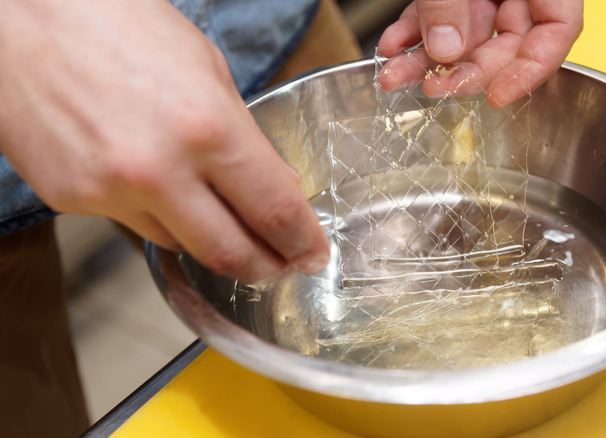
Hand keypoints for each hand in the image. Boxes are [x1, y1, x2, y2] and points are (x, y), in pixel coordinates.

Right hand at [0, 0, 329, 280]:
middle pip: (231, 254)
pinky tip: (158, 186)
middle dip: (265, 266)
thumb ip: (243, 137)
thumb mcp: (206, 68)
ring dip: (211, 241)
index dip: (303, 242)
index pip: (275, 211)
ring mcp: (108, 191)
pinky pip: (135, 225)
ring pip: (182, 245)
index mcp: (206, 126)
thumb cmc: (112, 21)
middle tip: (280, 265)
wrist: (15, 13)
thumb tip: (274, 188)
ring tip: (221, 218)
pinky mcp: (71, 199)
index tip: (312, 253)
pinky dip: (160, 216)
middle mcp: (158, 170)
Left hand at [377, 0, 582, 106]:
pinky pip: (436, 15)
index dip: (531, 69)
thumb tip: (446, 48)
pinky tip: (391, 46)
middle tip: (432, 87)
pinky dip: (412, 32)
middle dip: (463, 70)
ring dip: (425, 58)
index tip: (496, 96)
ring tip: (394, 75)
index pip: (558, 30)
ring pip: (462, 35)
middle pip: (504, 43)